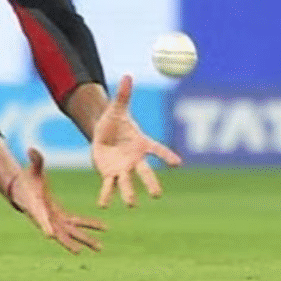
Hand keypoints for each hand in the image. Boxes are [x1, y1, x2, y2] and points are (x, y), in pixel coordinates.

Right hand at [8, 148, 105, 253]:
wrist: (24, 189)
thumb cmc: (27, 179)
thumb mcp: (32, 169)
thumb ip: (35, 160)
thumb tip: (31, 148)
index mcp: (36, 206)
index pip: (38, 217)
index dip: (43, 225)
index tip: (49, 236)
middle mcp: (46, 217)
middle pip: (57, 232)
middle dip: (68, 242)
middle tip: (78, 251)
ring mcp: (54, 219)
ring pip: (70, 233)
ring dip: (84, 240)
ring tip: (100, 248)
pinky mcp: (61, 218)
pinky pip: (76, 224)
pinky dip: (88, 227)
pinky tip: (102, 231)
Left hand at [91, 74, 182, 207]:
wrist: (104, 133)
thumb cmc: (115, 121)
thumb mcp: (116, 108)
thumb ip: (123, 95)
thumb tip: (127, 75)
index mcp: (142, 144)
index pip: (158, 150)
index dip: (167, 156)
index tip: (177, 164)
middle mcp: (135, 160)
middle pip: (145, 173)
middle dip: (151, 183)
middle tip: (157, 195)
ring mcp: (123, 168)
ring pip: (128, 183)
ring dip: (129, 193)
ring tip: (131, 205)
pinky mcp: (109, 173)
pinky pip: (108, 186)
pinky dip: (106, 195)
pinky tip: (103, 204)